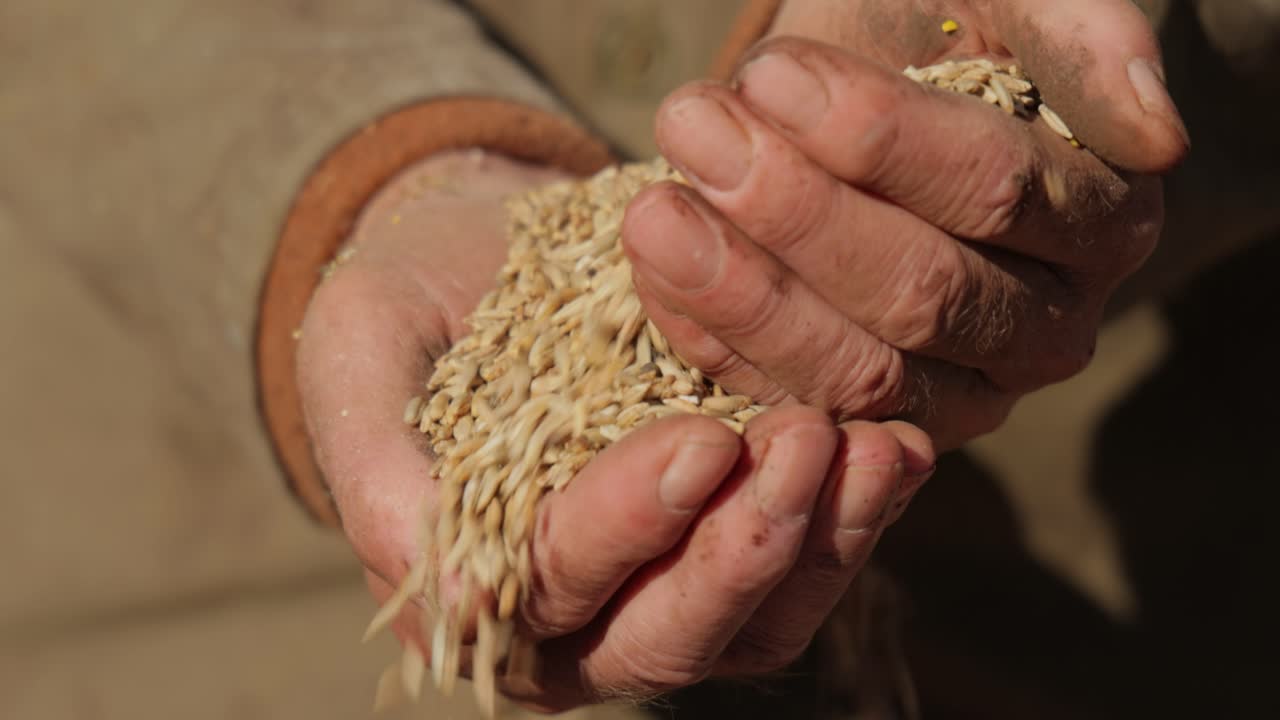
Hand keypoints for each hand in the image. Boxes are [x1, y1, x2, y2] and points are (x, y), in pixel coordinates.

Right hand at [296, 151, 935, 709]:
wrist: (482, 257)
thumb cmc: (408, 308)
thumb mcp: (359, 357)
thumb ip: (375, 469)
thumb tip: (455, 598)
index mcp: (477, 590)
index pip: (555, 585)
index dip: (628, 527)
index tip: (702, 442)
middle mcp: (577, 617)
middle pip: (671, 635)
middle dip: (744, 549)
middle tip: (805, 440)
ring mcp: (663, 585)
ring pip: (754, 621)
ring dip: (820, 541)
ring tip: (872, 447)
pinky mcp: (730, 539)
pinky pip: (804, 562)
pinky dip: (853, 513)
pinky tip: (892, 444)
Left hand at [623, 0, 1188, 450]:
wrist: (870, 111)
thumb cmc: (940, 40)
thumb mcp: (1007, 2)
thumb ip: (1080, 37)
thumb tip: (1154, 133)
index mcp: (1100, 222)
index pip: (996, 189)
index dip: (878, 139)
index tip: (770, 76)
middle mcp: (1042, 330)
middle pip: (921, 293)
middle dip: (794, 213)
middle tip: (693, 130)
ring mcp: (952, 395)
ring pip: (853, 370)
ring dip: (742, 292)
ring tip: (653, 211)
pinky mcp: (862, 428)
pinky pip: (786, 402)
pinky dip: (712, 343)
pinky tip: (653, 271)